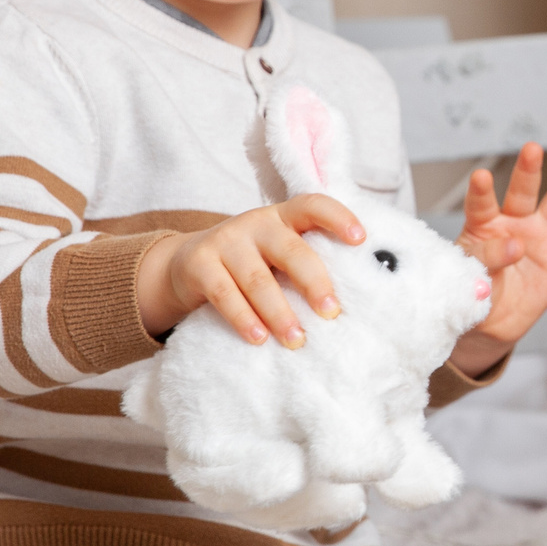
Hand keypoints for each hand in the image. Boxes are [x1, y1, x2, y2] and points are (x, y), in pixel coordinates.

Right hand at [136, 195, 364, 346]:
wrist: (186, 264)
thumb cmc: (249, 263)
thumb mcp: (274, 253)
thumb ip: (304, 264)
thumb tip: (346, 304)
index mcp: (282, 217)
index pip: (312, 206)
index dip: (338, 217)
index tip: (360, 239)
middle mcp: (255, 223)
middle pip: (290, 250)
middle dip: (314, 282)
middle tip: (331, 312)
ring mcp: (225, 242)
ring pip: (258, 279)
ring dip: (280, 312)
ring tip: (296, 339)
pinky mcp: (199, 265)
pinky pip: (225, 295)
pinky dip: (244, 318)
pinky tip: (259, 338)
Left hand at [449, 143, 546, 375]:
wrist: (493, 321)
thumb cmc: (475, 291)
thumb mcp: (471, 275)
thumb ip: (490, 257)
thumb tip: (517, 246)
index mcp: (484, 225)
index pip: (482, 204)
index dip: (482, 191)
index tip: (481, 177)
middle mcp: (514, 224)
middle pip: (522, 193)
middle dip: (528, 171)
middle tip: (532, 149)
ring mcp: (539, 238)